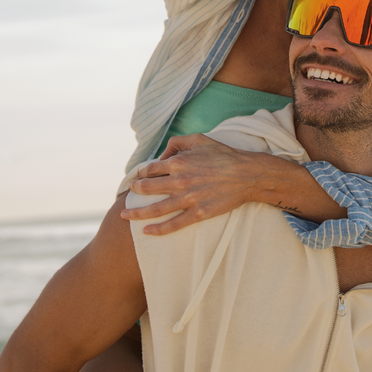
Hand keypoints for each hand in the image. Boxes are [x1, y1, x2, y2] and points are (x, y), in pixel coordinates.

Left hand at [120, 133, 267, 234]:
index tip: (137, 177)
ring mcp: (188, 199)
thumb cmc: (224, 155)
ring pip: (155, 209)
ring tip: (124, 216)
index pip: (151, 169)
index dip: (141, 173)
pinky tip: (146, 232)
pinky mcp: (198, 213)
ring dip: (137, 213)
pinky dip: (158, 229)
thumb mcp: (200, 139)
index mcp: (179, 162)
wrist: (247, 174)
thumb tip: (163, 153)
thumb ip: (178, 142)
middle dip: (135, 191)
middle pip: (148, 188)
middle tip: (129, 193)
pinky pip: (173, 224)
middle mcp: (180, 180)